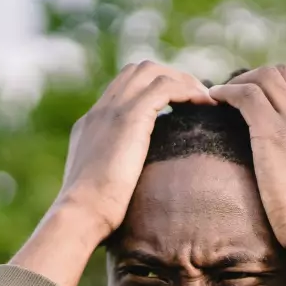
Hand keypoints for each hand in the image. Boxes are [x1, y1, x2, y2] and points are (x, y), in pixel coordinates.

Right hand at [56, 61, 214, 240]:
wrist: (81, 213)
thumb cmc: (93, 214)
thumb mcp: (102, 187)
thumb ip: (115, 175)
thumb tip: (132, 188)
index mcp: (92, 125)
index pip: (123, 89)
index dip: (153, 91)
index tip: (178, 107)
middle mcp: (100, 111)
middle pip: (138, 71)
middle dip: (171, 77)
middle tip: (196, 98)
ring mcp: (113, 110)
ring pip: (152, 72)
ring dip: (182, 80)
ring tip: (205, 99)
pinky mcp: (129, 117)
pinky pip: (165, 86)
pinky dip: (187, 89)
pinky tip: (203, 103)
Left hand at [208, 66, 285, 270]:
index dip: (285, 84)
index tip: (265, 99)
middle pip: (283, 73)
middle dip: (257, 79)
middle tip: (237, 96)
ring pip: (263, 77)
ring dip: (238, 82)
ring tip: (221, 97)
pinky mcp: (270, 129)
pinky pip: (244, 94)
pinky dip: (226, 92)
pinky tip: (213, 100)